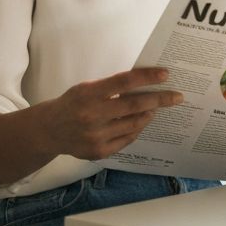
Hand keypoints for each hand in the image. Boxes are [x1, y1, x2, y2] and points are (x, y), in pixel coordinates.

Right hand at [39, 67, 183, 160]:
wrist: (49, 131)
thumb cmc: (72, 103)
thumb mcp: (87, 87)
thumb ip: (111, 87)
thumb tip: (143, 83)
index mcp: (89, 93)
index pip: (124, 82)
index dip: (147, 77)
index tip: (165, 74)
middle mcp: (92, 115)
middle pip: (134, 106)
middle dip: (159, 100)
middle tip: (177, 96)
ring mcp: (96, 136)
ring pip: (133, 124)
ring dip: (149, 115)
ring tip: (156, 108)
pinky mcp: (98, 152)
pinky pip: (126, 139)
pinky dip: (137, 129)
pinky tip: (142, 122)